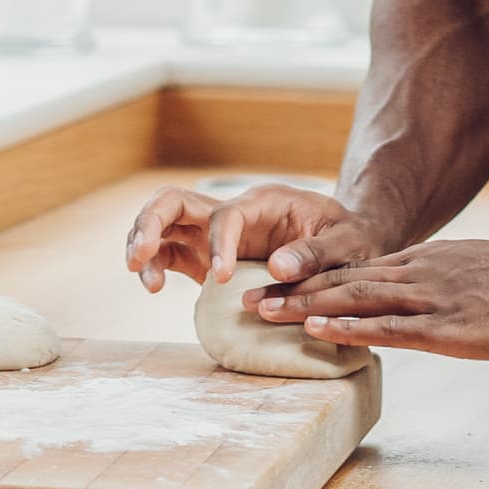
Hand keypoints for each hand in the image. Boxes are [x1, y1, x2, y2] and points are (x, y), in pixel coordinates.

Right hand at [121, 181, 382, 292]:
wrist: (345, 246)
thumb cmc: (348, 237)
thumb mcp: (347, 242)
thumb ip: (316, 253)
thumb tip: (278, 267)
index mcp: (262, 203)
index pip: (225, 214)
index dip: (217, 242)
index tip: (222, 277)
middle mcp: (231, 214)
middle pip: (173, 202)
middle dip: (150, 224)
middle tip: (140, 257)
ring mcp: (213, 235)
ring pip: (163, 225)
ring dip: (144, 246)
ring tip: (145, 280)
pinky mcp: (205, 257)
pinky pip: (169, 254)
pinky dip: (155, 265)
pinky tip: (153, 286)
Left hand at [261, 237, 488, 358]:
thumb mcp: (474, 268)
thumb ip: (440, 278)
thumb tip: (416, 292)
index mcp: (424, 261)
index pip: (355, 268)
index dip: (311, 277)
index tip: (273, 284)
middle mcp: (418, 273)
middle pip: (342, 279)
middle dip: (290, 290)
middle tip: (245, 298)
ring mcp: (430, 299)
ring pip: (354, 298)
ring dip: (304, 306)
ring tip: (262, 312)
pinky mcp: (447, 327)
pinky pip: (389, 326)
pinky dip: (349, 327)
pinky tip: (319, 330)